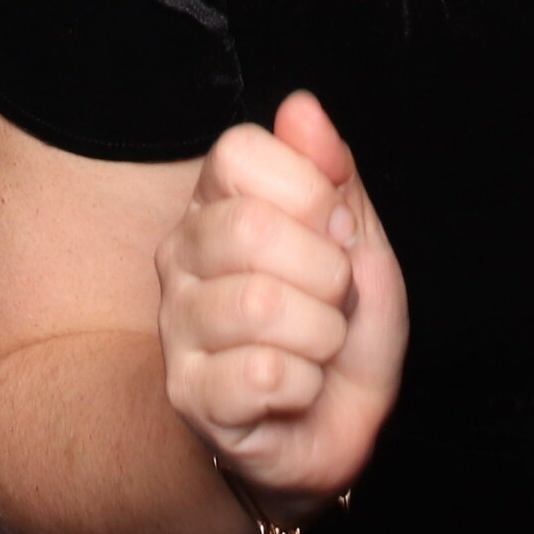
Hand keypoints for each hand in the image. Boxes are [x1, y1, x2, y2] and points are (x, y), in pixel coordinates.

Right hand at [155, 91, 407, 521]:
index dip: (307, 191)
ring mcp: (178, 326)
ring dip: (320, 334)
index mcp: (217, 202)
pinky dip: (305, 384)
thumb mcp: (355, 238)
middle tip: (329, 299)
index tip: (331, 230)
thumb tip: (301, 108)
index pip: (238, 152)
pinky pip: (262, 375)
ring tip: (314, 346)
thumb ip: (331, 170)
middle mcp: (181, 254)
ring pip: (259, 305)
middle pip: (249, 228)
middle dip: (324, 272)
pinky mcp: (189, 394)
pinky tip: (295, 387)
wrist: (334, 426)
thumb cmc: (339, 323)